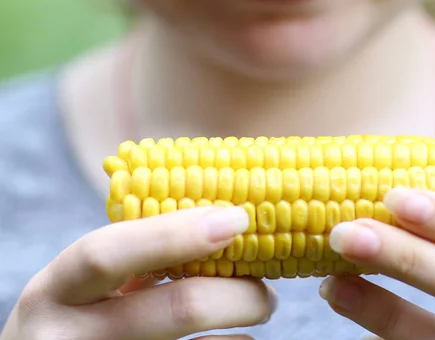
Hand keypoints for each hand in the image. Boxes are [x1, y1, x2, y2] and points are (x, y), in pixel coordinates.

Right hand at [0, 207, 276, 339]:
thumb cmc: (79, 318)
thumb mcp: (87, 287)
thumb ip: (134, 256)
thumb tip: (220, 219)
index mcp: (54, 291)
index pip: (107, 253)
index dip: (175, 233)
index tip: (237, 219)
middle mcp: (65, 338)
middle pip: (175, 310)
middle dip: (238, 294)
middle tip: (267, 292)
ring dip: (242, 328)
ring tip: (258, 312)